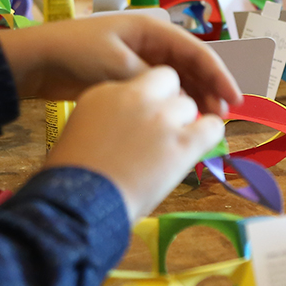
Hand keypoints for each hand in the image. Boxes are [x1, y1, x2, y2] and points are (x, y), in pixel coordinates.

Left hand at [0, 13, 241, 114]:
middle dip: (210, 90)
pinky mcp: (128, 78)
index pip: (197, 52)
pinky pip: (160, 91)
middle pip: (192, 67)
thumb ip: (151, 80)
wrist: (36, 61)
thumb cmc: (77, 54)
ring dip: (194, 98)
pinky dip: (173, 104)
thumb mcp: (118, 66)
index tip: (234, 100)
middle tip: (223, 117)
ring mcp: (140, 60)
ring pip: (178, 80)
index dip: (219, 76)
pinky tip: (181, 121)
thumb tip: (179, 97)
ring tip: (207, 122)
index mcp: (152, 29)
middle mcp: (151, 43)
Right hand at [46, 66, 226, 223]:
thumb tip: (131, 123)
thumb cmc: (74, 177)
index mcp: (107, 92)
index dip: (147, 100)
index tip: (143, 119)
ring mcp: (162, 118)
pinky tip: (199, 145)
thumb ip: (110, 116)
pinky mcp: (183, 142)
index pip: (141, 83)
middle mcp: (137, 98)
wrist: (81, 203)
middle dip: (167, 103)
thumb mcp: (81, 129)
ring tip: (172, 148)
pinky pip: (211, 126)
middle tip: (160, 131)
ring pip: (188, 105)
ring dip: (184, 122)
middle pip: (167, 83)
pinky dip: (208, 133)